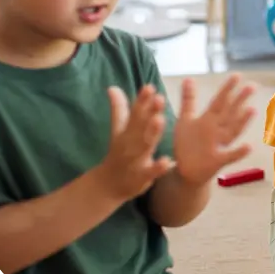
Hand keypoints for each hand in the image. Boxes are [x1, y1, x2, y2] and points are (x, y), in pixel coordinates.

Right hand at [100, 85, 172, 201]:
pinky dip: (158, 167)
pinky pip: (150, 171)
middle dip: (149, 112)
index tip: (149, 87)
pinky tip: (167, 160)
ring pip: (144, 145)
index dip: (142, 100)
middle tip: (159, 98)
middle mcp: (129, 143)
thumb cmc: (118, 154)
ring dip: (151, 133)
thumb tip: (113, 87)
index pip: (134, 113)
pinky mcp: (141, 177)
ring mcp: (134, 160)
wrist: (107, 186)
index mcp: (126, 132)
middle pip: (140, 126)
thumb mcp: (117, 132)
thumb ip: (119, 110)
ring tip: (160, 119)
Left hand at [174, 73, 256, 185]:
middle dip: (239, 100)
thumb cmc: (187, 143)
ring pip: (232, 131)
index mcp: (208, 120)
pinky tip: (249, 146)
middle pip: (229, 113)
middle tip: (252, 86)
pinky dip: (238, 152)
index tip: (237, 75)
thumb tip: (188, 78)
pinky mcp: (217, 162)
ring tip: (252, 109)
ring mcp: (218, 145)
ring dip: (242, 121)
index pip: (219, 101)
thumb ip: (189, 99)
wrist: (185, 170)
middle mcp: (216, 130)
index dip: (227, 89)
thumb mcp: (185, 119)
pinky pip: (229, 156)